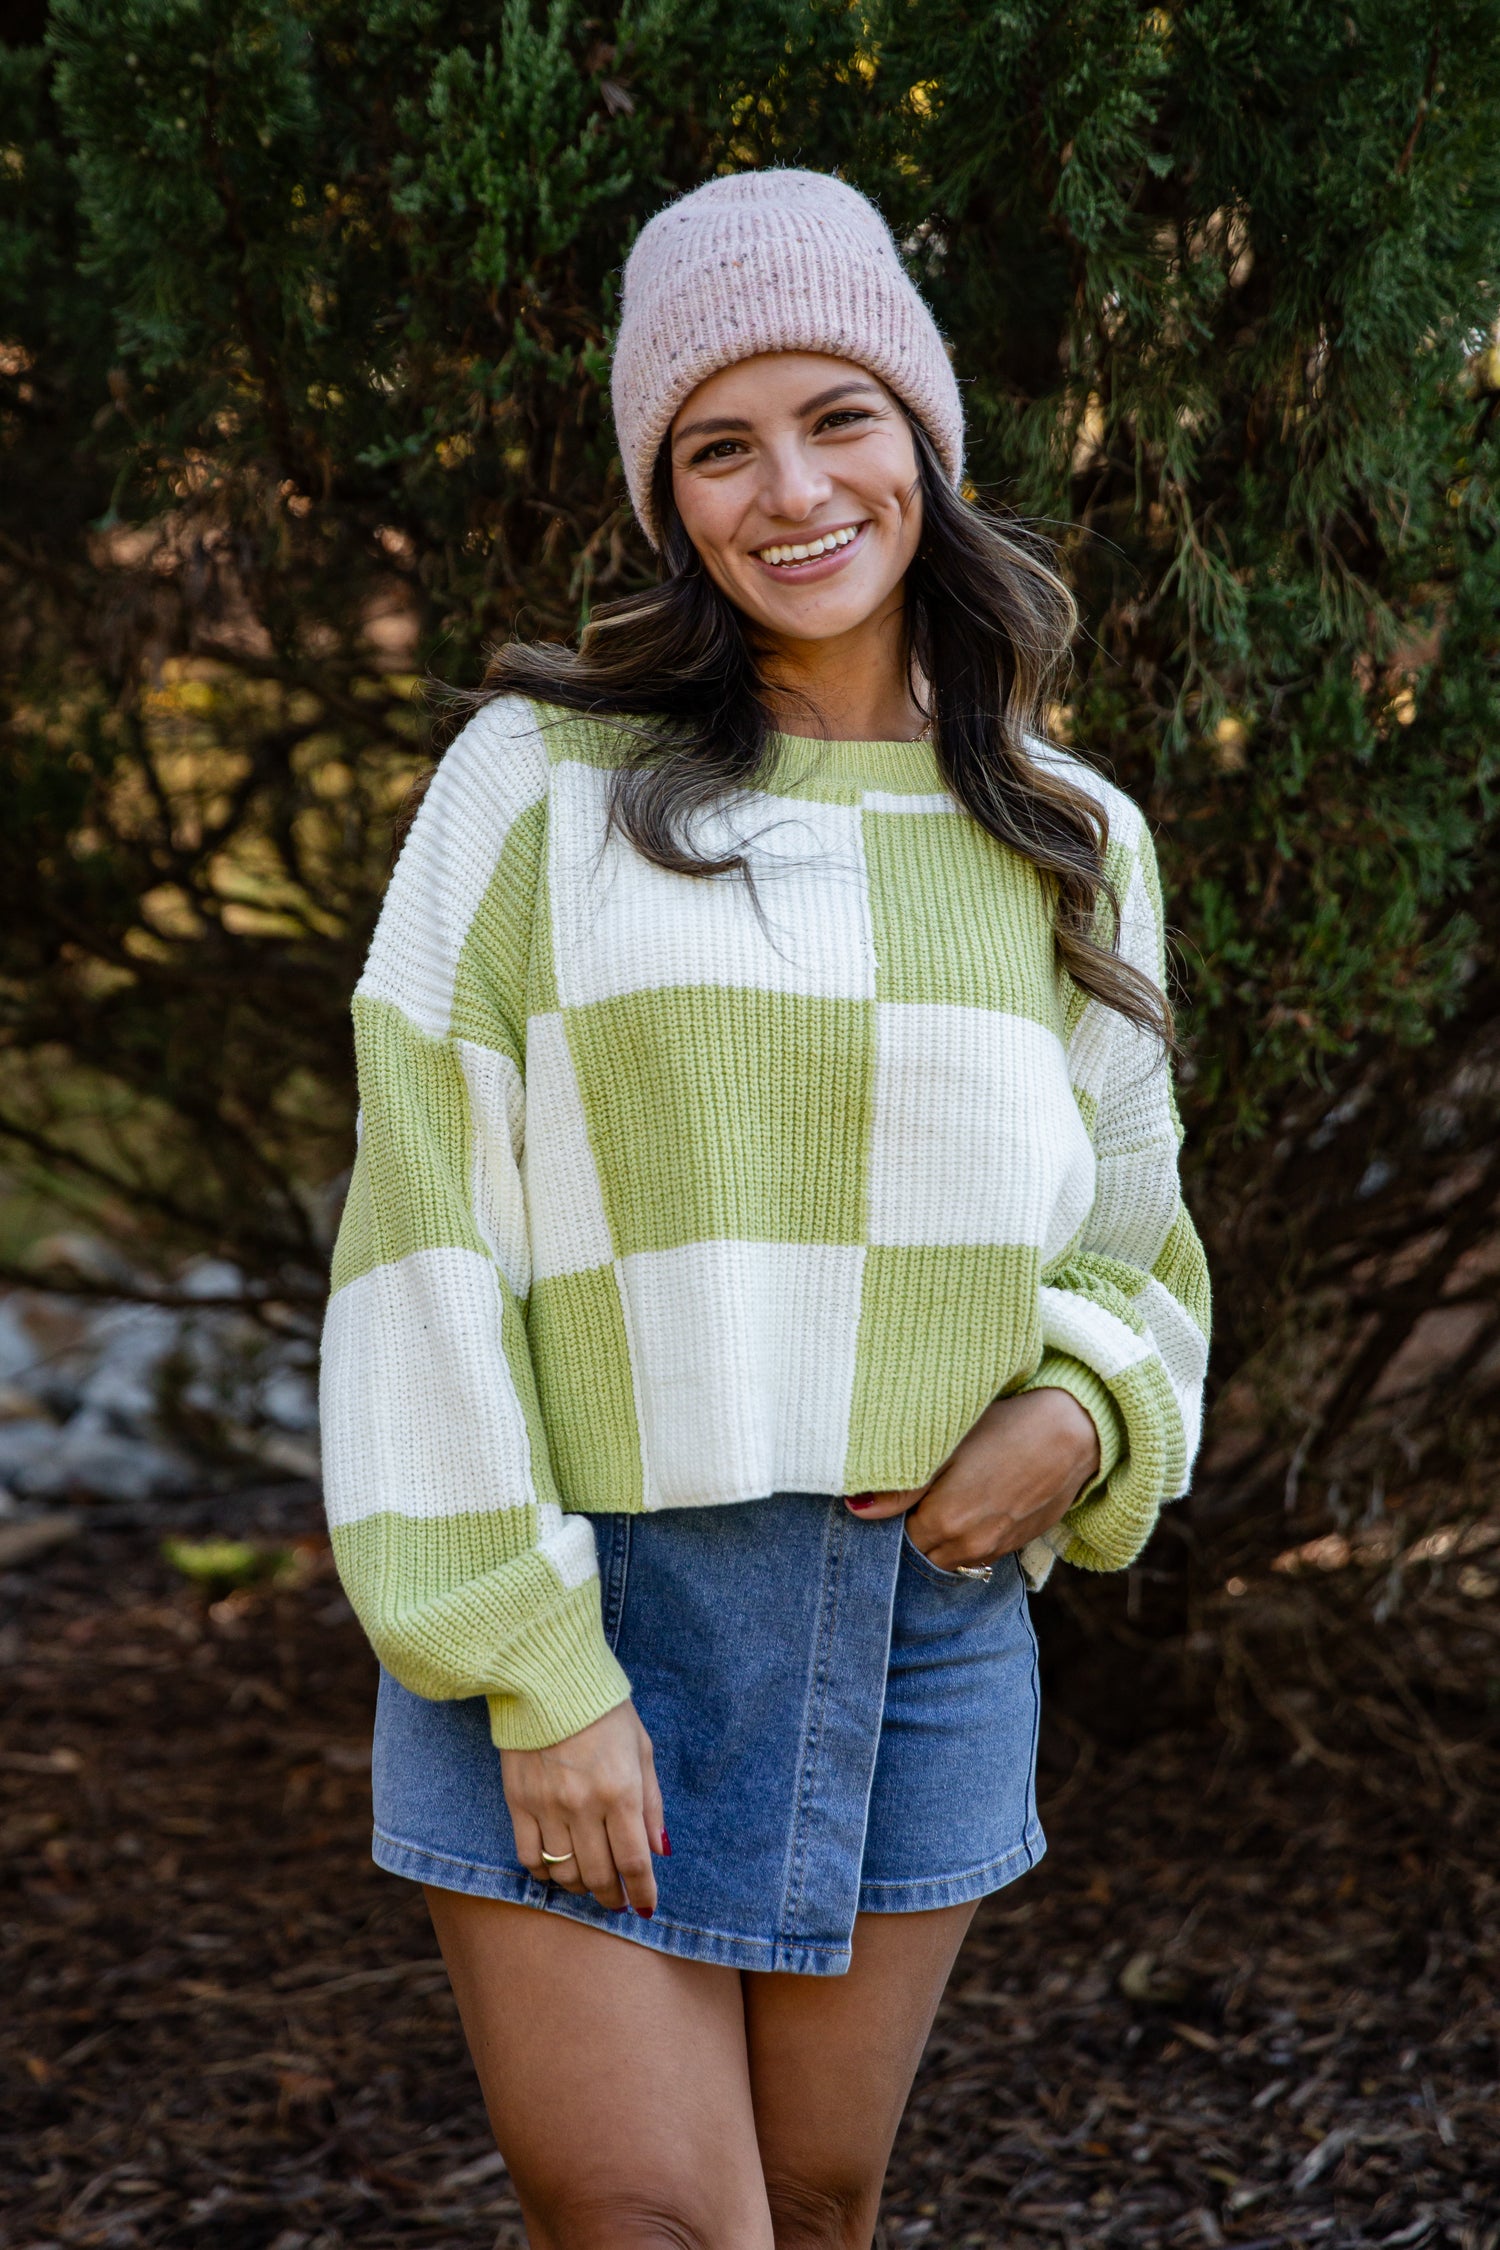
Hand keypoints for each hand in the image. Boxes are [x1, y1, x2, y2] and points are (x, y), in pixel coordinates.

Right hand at [500, 1699, 665, 1916]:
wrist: (548, 1680)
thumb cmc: (604, 1712)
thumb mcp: (642, 1749)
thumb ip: (652, 1803)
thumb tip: (659, 1851)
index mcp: (620, 1791)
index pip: (634, 1861)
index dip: (642, 1891)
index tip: (645, 1905)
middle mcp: (584, 1805)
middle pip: (599, 1875)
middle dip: (612, 1896)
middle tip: (618, 1901)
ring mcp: (548, 1806)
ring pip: (565, 1872)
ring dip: (581, 1887)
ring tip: (590, 1883)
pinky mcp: (518, 1802)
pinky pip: (530, 1857)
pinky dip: (545, 1873)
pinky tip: (556, 1869)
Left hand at [846, 1388, 1100, 1570]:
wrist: (1073, 1432)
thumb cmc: (1004, 1427)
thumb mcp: (945, 1445)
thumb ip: (899, 1486)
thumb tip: (856, 1508)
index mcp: (943, 1522)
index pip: (895, 1539)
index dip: (890, 1518)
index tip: (890, 1496)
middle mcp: (968, 1547)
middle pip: (921, 1554)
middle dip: (911, 1534)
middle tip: (910, 1500)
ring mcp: (995, 1550)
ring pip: (949, 1558)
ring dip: (939, 1540)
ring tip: (941, 1501)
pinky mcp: (1016, 1545)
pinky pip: (978, 1553)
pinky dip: (966, 1539)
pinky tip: (971, 1505)